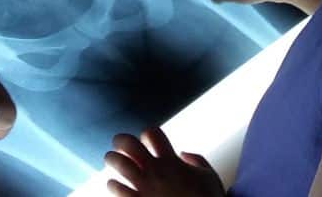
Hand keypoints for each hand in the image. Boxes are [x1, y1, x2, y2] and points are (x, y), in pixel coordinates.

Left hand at [105, 128, 224, 196]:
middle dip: (120, 140)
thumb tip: (182, 153)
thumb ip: (197, 160)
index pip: (152, 133)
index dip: (146, 134)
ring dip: (112, 160)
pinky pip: (116, 188)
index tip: (146, 142)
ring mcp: (144, 187)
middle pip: (128, 143)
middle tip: (118, 145)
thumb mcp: (209, 177)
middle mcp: (155, 171)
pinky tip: (115, 185)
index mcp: (171, 162)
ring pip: (117, 162)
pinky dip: (113, 184)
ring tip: (112, 162)